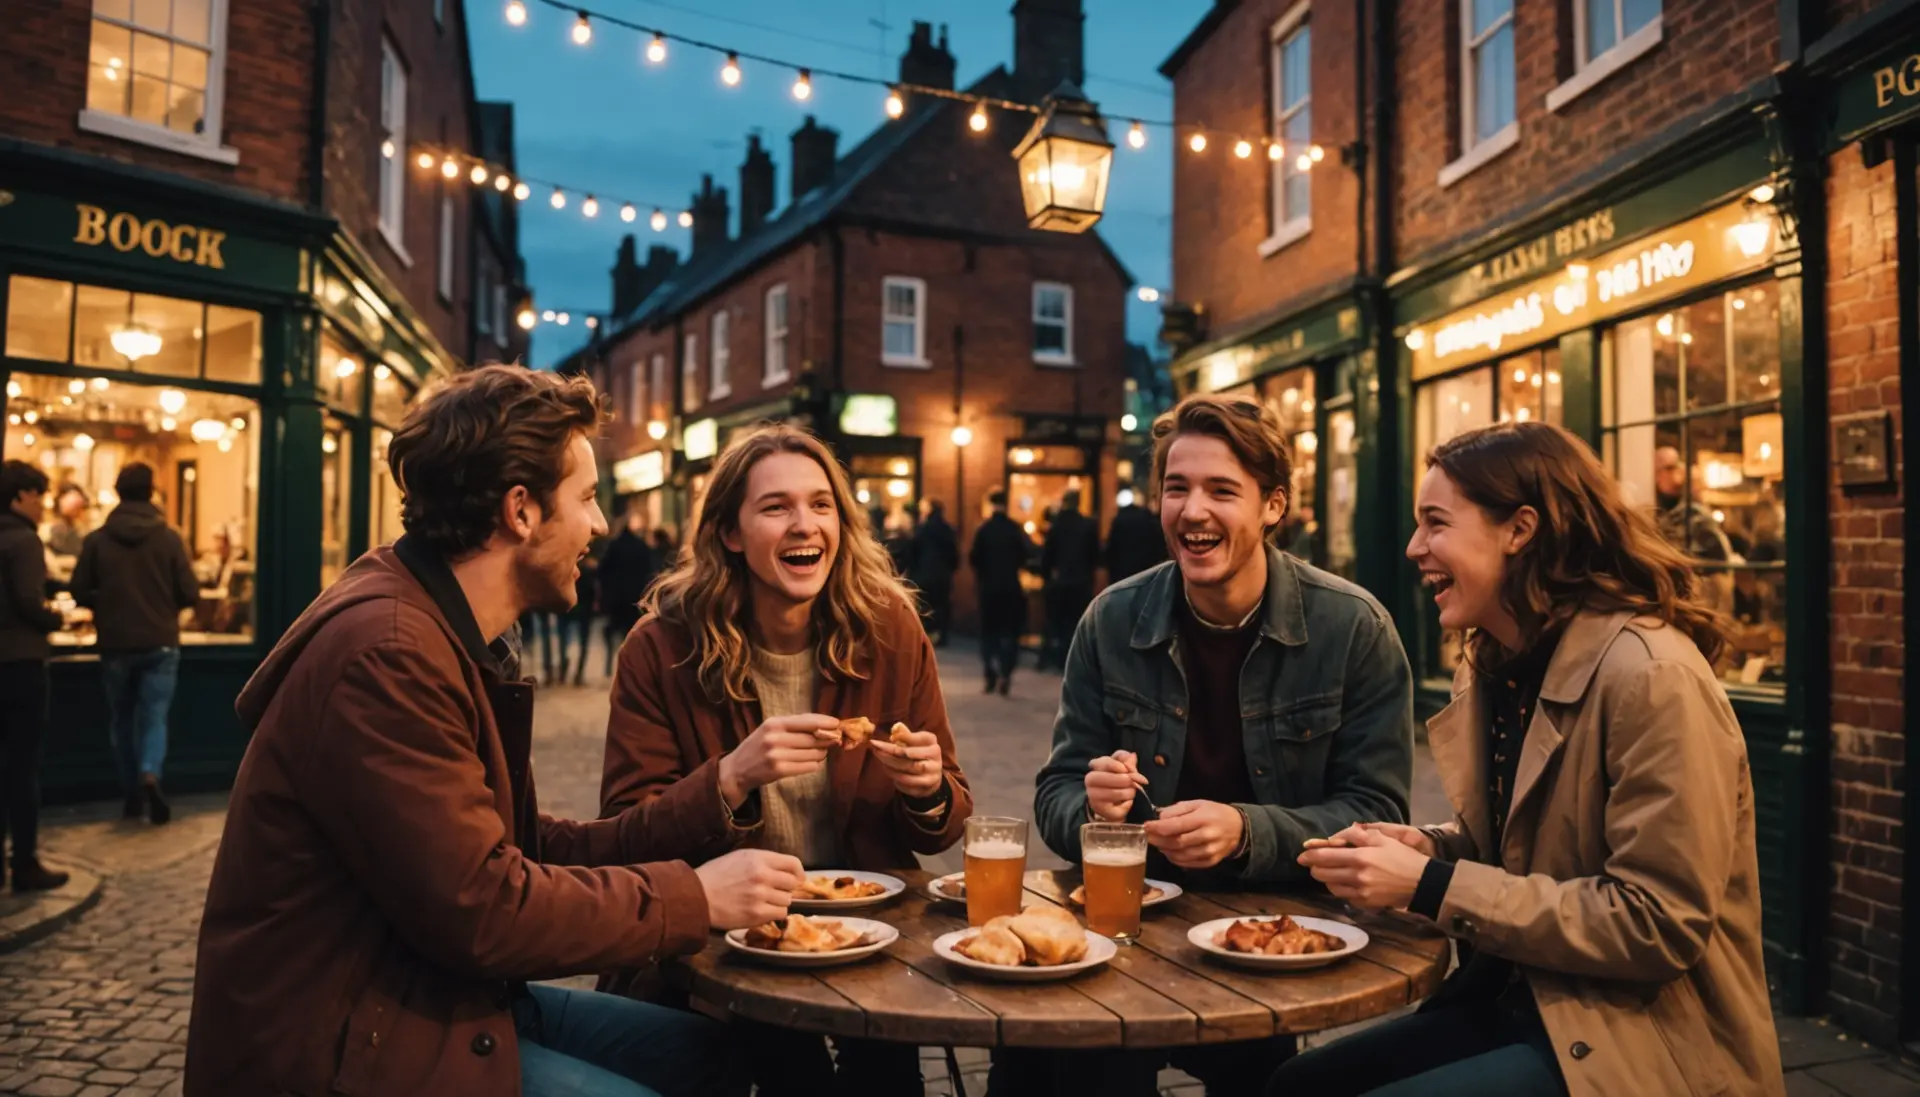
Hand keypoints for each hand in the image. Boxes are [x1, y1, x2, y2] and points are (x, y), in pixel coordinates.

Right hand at [693, 849, 804, 930]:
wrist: (696, 896)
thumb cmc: (715, 875)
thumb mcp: (739, 857)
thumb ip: (763, 861)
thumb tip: (785, 870)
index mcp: (759, 858)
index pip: (793, 863)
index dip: (798, 873)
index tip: (797, 878)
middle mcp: (762, 875)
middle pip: (793, 884)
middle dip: (786, 888)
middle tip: (774, 891)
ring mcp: (760, 895)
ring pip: (787, 900)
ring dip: (778, 902)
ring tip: (763, 901)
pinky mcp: (756, 914)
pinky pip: (779, 914)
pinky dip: (773, 913)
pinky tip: (760, 910)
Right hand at [717, 714, 839, 806]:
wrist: (737, 769)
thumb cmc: (759, 746)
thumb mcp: (771, 729)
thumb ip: (794, 725)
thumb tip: (825, 725)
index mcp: (774, 723)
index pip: (807, 721)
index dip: (825, 722)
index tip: (837, 724)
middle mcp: (775, 737)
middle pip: (813, 738)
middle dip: (826, 740)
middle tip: (832, 741)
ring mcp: (776, 755)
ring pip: (813, 753)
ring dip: (821, 754)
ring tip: (818, 753)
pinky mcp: (779, 771)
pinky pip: (808, 767)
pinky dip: (814, 765)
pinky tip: (811, 763)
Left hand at [872, 728, 945, 798]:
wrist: (931, 775)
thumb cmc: (919, 753)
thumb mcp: (916, 742)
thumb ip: (905, 735)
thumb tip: (895, 727)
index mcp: (932, 744)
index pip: (918, 739)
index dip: (903, 737)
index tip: (889, 737)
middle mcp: (936, 759)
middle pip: (909, 756)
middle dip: (890, 753)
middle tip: (876, 749)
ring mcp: (931, 775)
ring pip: (906, 771)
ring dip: (890, 767)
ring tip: (881, 762)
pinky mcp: (925, 788)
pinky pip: (906, 785)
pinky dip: (895, 779)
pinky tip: (889, 771)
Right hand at [1084, 751, 1143, 822]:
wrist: (1111, 803)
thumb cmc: (1117, 781)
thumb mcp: (1122, 766)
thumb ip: (1126, 760)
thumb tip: (1132, 756)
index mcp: (1095, 767)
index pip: (1104, 762)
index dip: (1117, 766)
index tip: (1126, 770)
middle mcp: (1090, 781)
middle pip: (1108, 778)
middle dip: (1124, 780)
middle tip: (1132, 782)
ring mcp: (1094, 798)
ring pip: (1116, 793)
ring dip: (1129, 792)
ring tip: (1130, 792)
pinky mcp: (1102, 811)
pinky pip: (1119, 808)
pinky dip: (1127, 805)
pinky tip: (1126, 803)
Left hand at [1143, 800, 1243, 869]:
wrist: (1238, 827)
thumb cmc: (1214, 812)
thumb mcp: (1197, 803)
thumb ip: (1177, 810)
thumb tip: (1159, 819)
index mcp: (1203, 818)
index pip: (1175, 826)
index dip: (1157, 828)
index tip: (1146, 826)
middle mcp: (1207, 836)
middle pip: (1176, 842)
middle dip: (1158, 840)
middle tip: (1147, 837)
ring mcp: (1210, 851)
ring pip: (1181, 855)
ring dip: (1165, 850)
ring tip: (1158, 844)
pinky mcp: (1211, 862)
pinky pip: (1188, 864)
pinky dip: (1175, 859)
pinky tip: (1169, 852)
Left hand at [1296, 826, 1429, 909]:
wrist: (1422, 882)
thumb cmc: (1402, 857)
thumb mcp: (1382, 839)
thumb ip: (1356, 835)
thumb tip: (1334, 837)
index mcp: (1361, 856)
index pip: (1325, 856)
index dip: (1309, 856)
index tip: (1302, 855)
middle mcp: (1357, 876)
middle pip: (1322, 874)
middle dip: (1314, 868)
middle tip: (1314, 864)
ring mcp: (1361, 892)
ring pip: (1330, 887)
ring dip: (1326, 879)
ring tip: (1330, 872)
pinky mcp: (1365, 904)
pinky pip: (1343, 896)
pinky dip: (1340, 889)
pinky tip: (1345, 882)